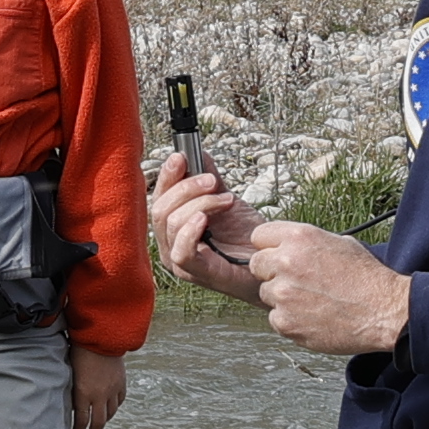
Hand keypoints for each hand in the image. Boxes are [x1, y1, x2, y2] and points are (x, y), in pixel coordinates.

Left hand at [69, 343, 130, 428]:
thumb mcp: (70, 372)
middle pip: (98, 422)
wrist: (100, 337)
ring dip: (105, 421)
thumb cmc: (79, 351)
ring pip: (110, 413)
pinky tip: (111, 408)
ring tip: (100, 424)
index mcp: (83, 393)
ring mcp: (112, 389)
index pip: (81, 420)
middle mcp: (99, 394)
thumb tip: (70, 404)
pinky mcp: (121, 382)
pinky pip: (120, 400)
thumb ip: (71, 390)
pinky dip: (115, 406)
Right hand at [154, 156, 268, 296]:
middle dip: (186, 188)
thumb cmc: (247, 238)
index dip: (167, 176)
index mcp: (173, 226)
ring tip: (225, 200)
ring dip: (199, 204)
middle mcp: (170, 244)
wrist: (269, 261)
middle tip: (211, 180)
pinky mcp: (195, 273)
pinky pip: (181, 251)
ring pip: (171, 224)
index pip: (158, 197)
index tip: (181, 157)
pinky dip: (190, 231)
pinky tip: (205, 218)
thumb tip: (198, 154)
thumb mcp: (227, 201)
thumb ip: (210, 181)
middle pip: (160, 209)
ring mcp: (180, 262)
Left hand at [243, 221, 412, 355]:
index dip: (270, 248)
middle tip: (297, 281)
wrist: (383, 311)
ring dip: (282, 298)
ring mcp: (283, 294)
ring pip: (266, 294)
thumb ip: (306, 244)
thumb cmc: (367, 279)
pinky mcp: (285, 321)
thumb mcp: (339, 243)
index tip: (277, 256)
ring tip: (311, 301)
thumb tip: (289, 247)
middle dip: (272, 273)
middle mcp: (286, 262)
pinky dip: (290, 319)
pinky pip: (275, 318)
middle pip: (256, 265)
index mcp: (298, 237)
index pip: (259, 236)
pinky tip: (313, 316)